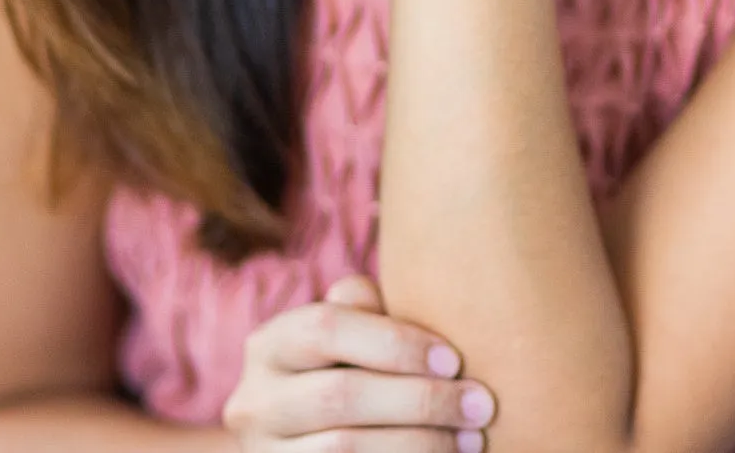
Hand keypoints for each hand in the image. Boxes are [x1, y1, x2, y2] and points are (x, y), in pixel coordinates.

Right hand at [220, 273, 497, 450]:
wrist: (307, 446)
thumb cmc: (345, 375)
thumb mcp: (346, 340)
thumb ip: (364, 311)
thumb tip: (399, 296)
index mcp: (269, 345)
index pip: (327, 327)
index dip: (395, 342)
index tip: (455, 359)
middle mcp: (254, 401)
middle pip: (339, 395)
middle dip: (419, 400)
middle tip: (480, 405)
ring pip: (344, 449)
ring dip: (418, 445)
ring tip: (470, 440)